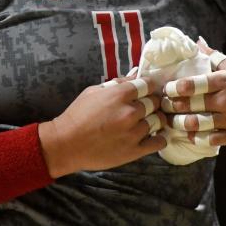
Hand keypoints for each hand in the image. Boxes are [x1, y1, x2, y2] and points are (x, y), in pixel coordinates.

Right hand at [38, 73, 167, 177]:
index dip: (149, 86)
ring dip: (154, 120)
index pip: (148, 84)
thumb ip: (117, 83)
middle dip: (152, 102)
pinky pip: (159, 142)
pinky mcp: (135, 151)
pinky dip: (158, 138)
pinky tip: (151, 136)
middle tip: (145, 107)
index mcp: (119, 95)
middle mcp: (130, 112)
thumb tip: (135, 74)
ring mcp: (133, 132)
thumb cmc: (77, 115)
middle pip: (155, 102)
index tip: (146, 90)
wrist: (67, 144)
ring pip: (158, 121)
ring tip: (145, 122)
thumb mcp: (92, 92)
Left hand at [160, 41, 225, 146]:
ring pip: (197, 124)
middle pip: (190, 105)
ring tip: (169, 121)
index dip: (174, 88)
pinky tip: (188, 134)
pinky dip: (197, 138)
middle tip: (162, 106)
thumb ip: (213, 56)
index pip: (192, 84)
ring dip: (179, 124)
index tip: (166, 89)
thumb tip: (196, 42)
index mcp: (225, 80)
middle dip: (171, 106)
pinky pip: (211, 140)